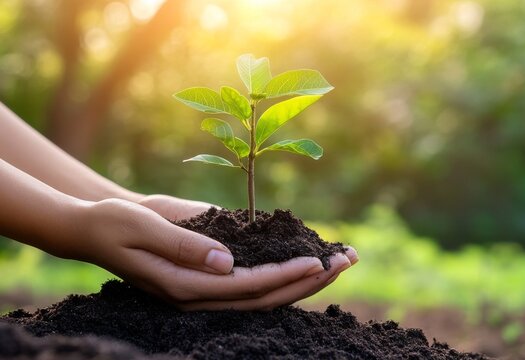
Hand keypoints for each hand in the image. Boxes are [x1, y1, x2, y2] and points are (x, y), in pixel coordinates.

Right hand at [69, 198, 356, 310]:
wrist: (98, 229)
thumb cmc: (116, 225)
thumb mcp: (143, 227)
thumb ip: (183, 246)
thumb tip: (227, 263)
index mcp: (185, 287)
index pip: (246, 287)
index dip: (284, 276)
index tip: (317, 262)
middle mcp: (201, 295)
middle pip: (265, 298)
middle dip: (308, 282)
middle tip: (345, 262)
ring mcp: (207, 289)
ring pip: (265, 295)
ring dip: (305, 281)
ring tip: (341, 262)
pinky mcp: (211, 276)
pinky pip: (254, 283)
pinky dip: (285, 274)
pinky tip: (310, 262)